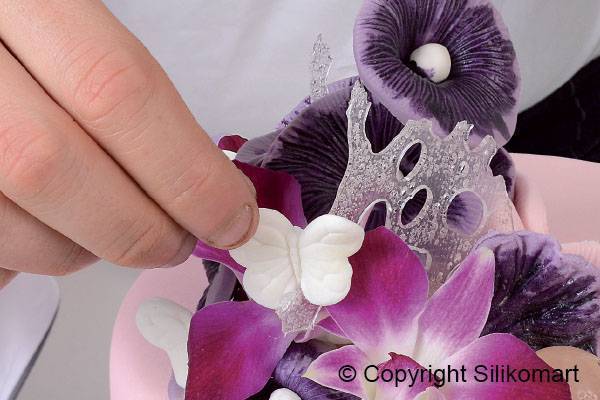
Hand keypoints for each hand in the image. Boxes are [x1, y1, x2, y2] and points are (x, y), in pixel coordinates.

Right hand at [0, 0, 257, 287]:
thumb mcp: (72, 24)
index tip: (234, 217)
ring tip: (113, 226)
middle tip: (183, 241)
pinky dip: (34, 253)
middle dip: (140, 228)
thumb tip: (208, 183)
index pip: (116, 90)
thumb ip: (127, 92)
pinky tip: (54, 223)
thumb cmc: (25, 29)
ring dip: (86, 248)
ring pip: (9, 223)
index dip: (186, 171)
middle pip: (53, 166)